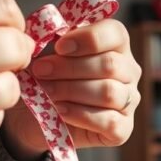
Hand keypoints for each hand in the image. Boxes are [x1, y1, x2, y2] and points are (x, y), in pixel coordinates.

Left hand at [0, 18, 140, 160]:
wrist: (32, 117)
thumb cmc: (44, 77)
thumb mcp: (42, 51)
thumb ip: (49, 37)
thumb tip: (47, 31)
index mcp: (115, 45)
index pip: (116, 33)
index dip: (89, 38)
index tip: (59, 47)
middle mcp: (128, 72)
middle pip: (110, 65)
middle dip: (70, 68)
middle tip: (40, 71)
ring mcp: (128, 102)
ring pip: (110, 93)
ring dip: (72, 91)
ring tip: (46, 92)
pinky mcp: (122, 130)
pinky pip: (109, 121)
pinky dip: (81, 115)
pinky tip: (60, 111)